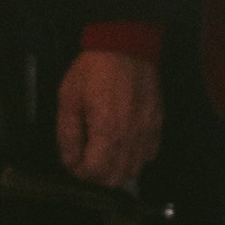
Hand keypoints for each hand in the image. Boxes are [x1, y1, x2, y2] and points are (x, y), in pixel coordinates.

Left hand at [56, 49, 163, 189]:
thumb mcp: (69, 98)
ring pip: (134, 170)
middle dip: (97, 177)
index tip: (74, 162)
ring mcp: (147, 131)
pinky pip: (148, 155)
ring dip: (116, 170)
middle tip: (86, 160)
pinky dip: (135, 158)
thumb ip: (67, 134)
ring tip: (103, 154)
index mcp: (107, 129)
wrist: (126, 45)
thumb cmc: (95, 68)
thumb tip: (69, 160)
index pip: (96, 173)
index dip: (80, 173)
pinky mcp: (156, 124)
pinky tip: (123, 145)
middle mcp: (131, 135)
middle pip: (116, 179)